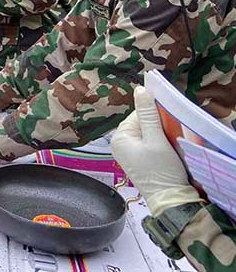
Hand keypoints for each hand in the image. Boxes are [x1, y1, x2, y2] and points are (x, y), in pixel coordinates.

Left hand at [111, 86, 200, 215]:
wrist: (170, 199)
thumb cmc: (162, 171)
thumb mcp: (157, 139)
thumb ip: (149, 114)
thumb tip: (140, 90)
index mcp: (119, 138)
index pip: (137, 114)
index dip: (155, 116)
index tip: (167, 123)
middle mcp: (120, 144)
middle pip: (142, 123)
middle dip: (158, 127)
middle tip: (168, 138)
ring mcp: (128, 153)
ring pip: (147, 133)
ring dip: (160, 136)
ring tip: (168, 147)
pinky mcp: (138, 160)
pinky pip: (149, 144)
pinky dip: (159, 145)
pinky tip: (166, 153)